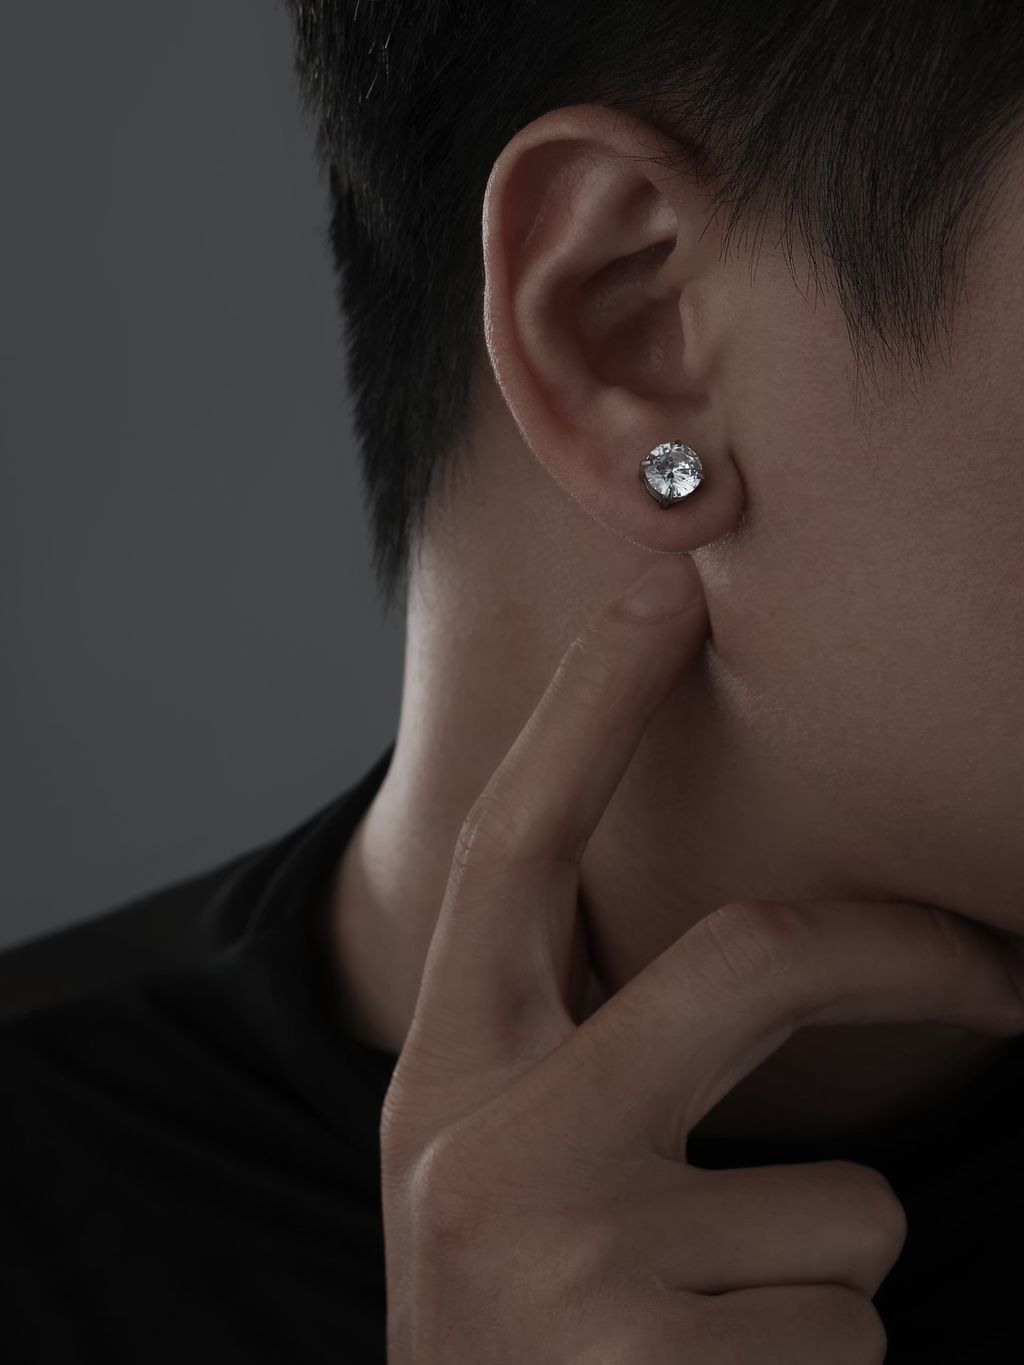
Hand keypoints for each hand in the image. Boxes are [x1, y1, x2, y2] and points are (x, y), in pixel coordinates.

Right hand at [379, 555, 1023, 1363]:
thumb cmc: (513, 1313)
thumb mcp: (497, 1160)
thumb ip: (573, 1047)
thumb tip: (734, 943)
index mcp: (444, 1074)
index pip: (517, 850)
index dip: (591, 709)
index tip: (668, 588)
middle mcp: (489, 1151)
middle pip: (748, 964)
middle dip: (901, 950)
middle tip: (997, 967)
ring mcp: (576, 1273)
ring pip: (844, 1209)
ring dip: (824, 1266)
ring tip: (711, 1328)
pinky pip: (849, 1329)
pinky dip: (821, 1359)